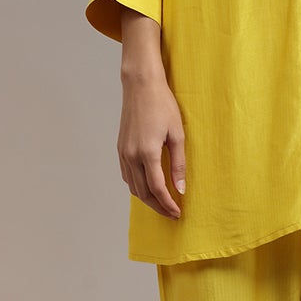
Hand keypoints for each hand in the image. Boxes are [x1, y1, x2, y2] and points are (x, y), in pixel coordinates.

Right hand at [117, 69, 186, 218]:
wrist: (141, 86)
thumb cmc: (163, 105)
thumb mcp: (177, 134)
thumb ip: (178, 164)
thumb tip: (180, 188)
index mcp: (148, 153)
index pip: (157, 189)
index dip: (168, 204)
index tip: (178, 212)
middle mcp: (131, 156)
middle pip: (143, 193)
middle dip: (158, 206)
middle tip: (172, 213)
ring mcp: (123, 153)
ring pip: (133, 186)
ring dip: (147, 198)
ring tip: (162, 203)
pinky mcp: (120, 148)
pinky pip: (127, 175)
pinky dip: (137, 186)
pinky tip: (148, 186)